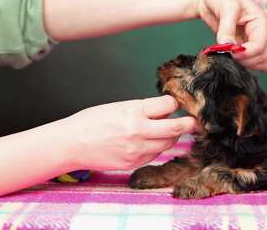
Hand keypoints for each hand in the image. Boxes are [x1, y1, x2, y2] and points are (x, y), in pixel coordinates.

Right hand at [61, 95, 195, 170]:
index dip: (175, 104)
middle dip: (189, 124)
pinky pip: (155, 155)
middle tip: (194, 121)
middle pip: (176, 128)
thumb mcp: (119, 107)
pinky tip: (148, 142)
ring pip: (168, 143)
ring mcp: (137, 150)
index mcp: (134, 111)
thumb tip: (164, 110)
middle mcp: (139, 131)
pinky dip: (157, 148)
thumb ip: (143, 109)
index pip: (168, 105)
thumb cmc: (92, 122)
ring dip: (171, 136)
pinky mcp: (134, 163)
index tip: (176, 104)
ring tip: (165, 130)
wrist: (72, 143)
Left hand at [195, 0, 266, 70]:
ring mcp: (251, 40)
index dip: (245, 54)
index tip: (228, 51)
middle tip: (224, 53)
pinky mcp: (241, 45)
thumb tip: (227, 47)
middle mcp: (260, 32)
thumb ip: (227, 28)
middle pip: (260, 57)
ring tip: (224, 53)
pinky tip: (226, 55)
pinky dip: (239, 63)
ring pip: (256, 62)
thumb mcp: (226, 7)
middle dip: (243, 59)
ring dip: (242, 63)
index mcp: (261, 21)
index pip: (260, 46)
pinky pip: (247, 61)